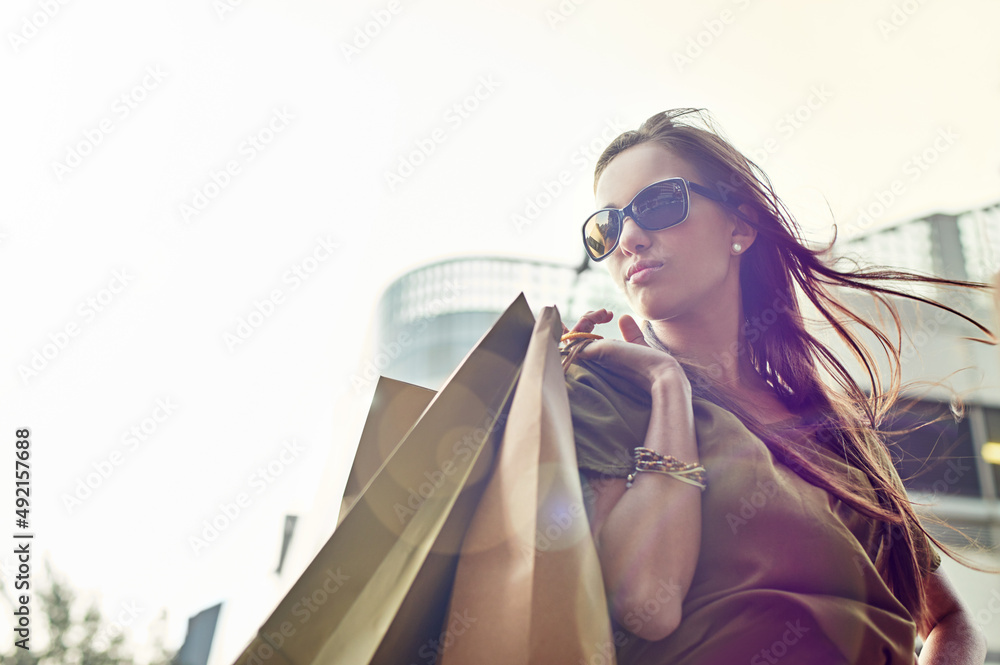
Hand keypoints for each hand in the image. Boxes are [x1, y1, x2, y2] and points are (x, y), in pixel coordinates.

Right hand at [567, 310, 688, 394]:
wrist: (659, 372)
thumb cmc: (651, 364)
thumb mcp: (638, 345)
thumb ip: (631, 334)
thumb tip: (623, 317)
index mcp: (601, 357)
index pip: (583, 339)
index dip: (588, 322)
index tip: (608, 314)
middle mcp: (592, 359)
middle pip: (573, 338)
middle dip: (585, 320)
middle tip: (603, 313)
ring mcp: (588, 359)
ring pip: (570, 337)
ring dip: (584, 320)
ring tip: (602, 314)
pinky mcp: (588, 355)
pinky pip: (570, 341)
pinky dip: (577, 328)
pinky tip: (595, 318)